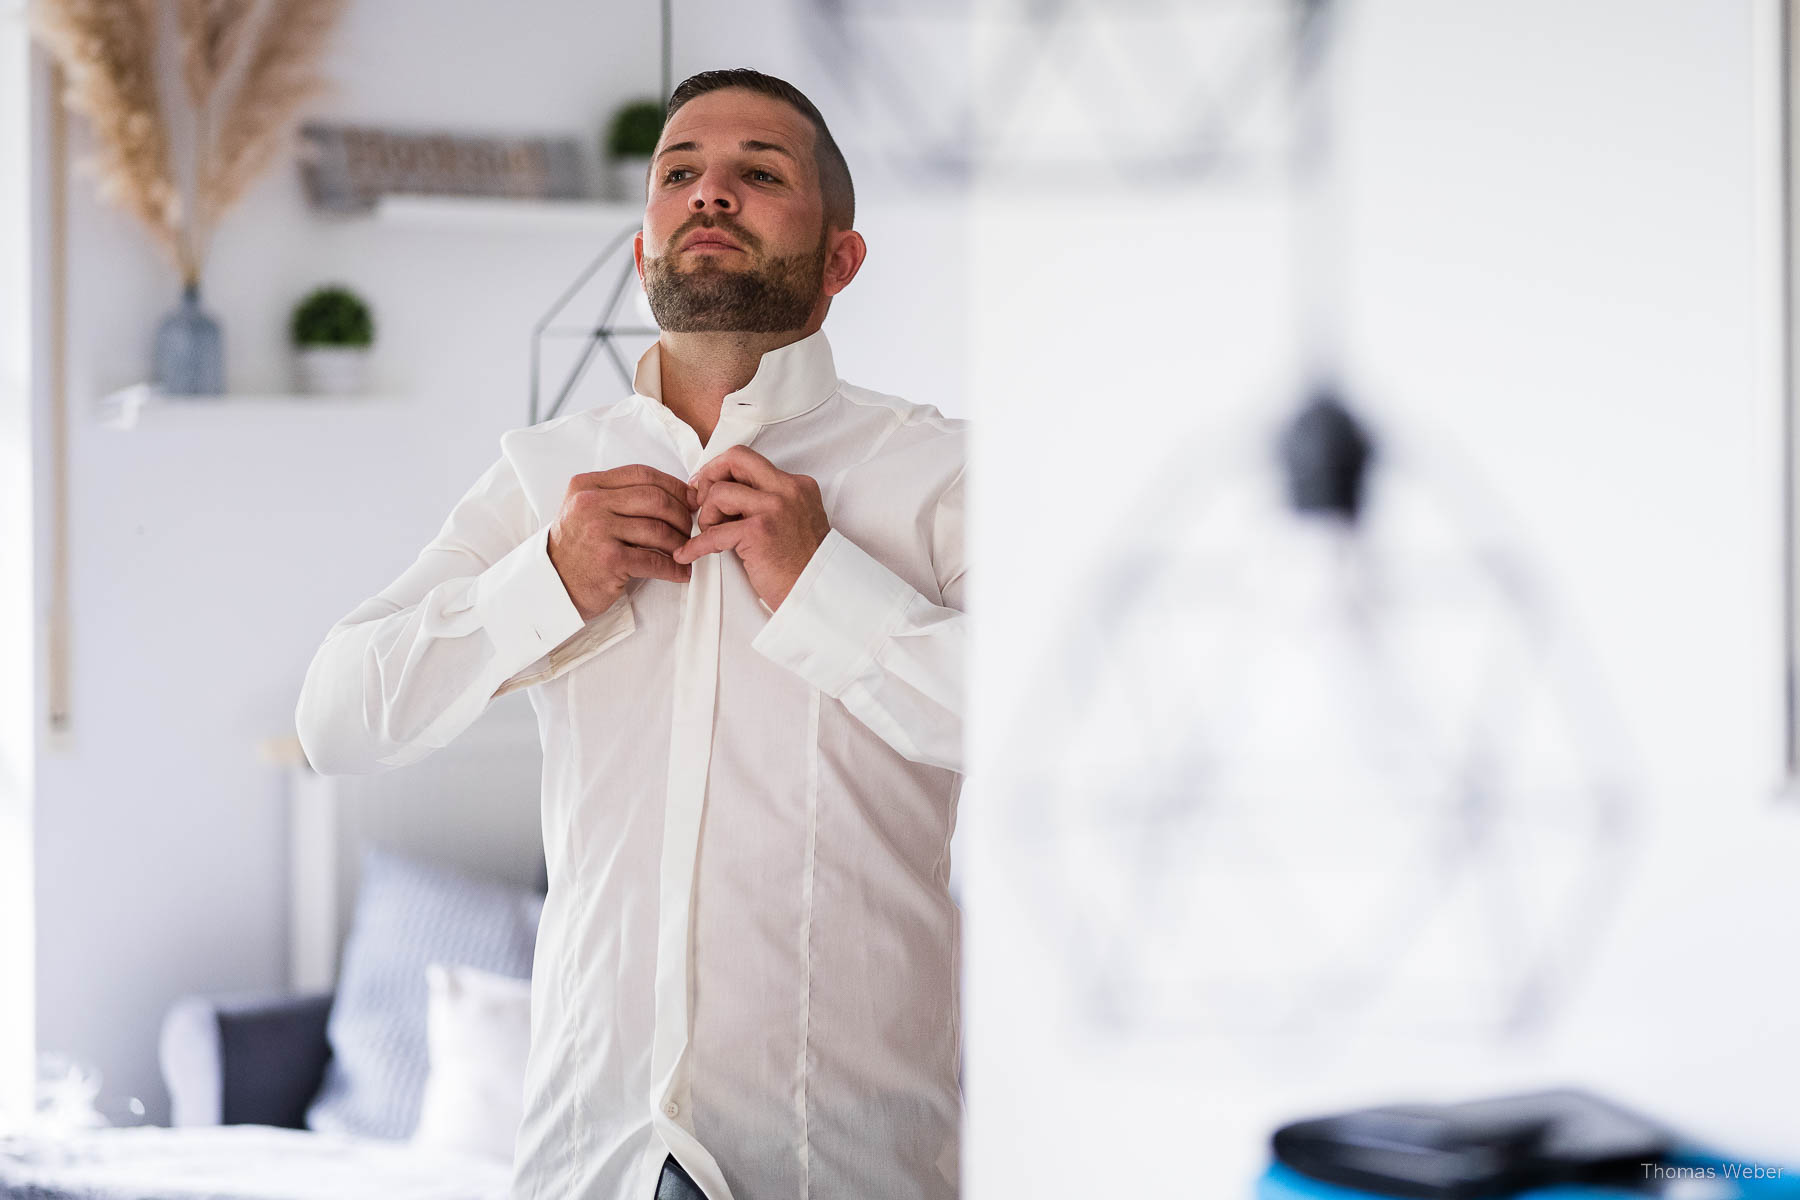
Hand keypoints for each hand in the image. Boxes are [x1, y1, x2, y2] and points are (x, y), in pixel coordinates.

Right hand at [548, 465, 695, 619]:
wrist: (553, 585)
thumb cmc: (577, 548)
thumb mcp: (587, 510)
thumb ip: (618, 496)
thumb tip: (675, 494)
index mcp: (587, 485)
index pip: (642, 474)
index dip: (674, 486)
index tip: (689, 499)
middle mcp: (590, 504)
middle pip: (655, 499)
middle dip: (681, 514)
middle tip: (691, 528)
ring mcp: (598, 531)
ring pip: (658, 528)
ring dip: (680, 542)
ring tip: (686, 550)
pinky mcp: (609, 560)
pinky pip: (654, 560)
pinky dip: (674, 568)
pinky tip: (681, 573)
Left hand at [673, 445, 829, 609]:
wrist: (819, 593)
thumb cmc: (803, 565)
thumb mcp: (795, 521)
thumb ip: (768, 503)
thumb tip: (725, 496)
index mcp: (797, 485)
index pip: (750, 461)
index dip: (722, 470)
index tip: (708, 486)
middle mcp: (788, 490)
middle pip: (735, 458)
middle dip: (709, 475)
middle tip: (700, 498)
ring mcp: (775, 508)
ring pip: (719, 493)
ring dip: (706, 516)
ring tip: (712, 535)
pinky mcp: (760, 532)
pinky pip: (713, 532)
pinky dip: (696, 545)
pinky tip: (688, 554)